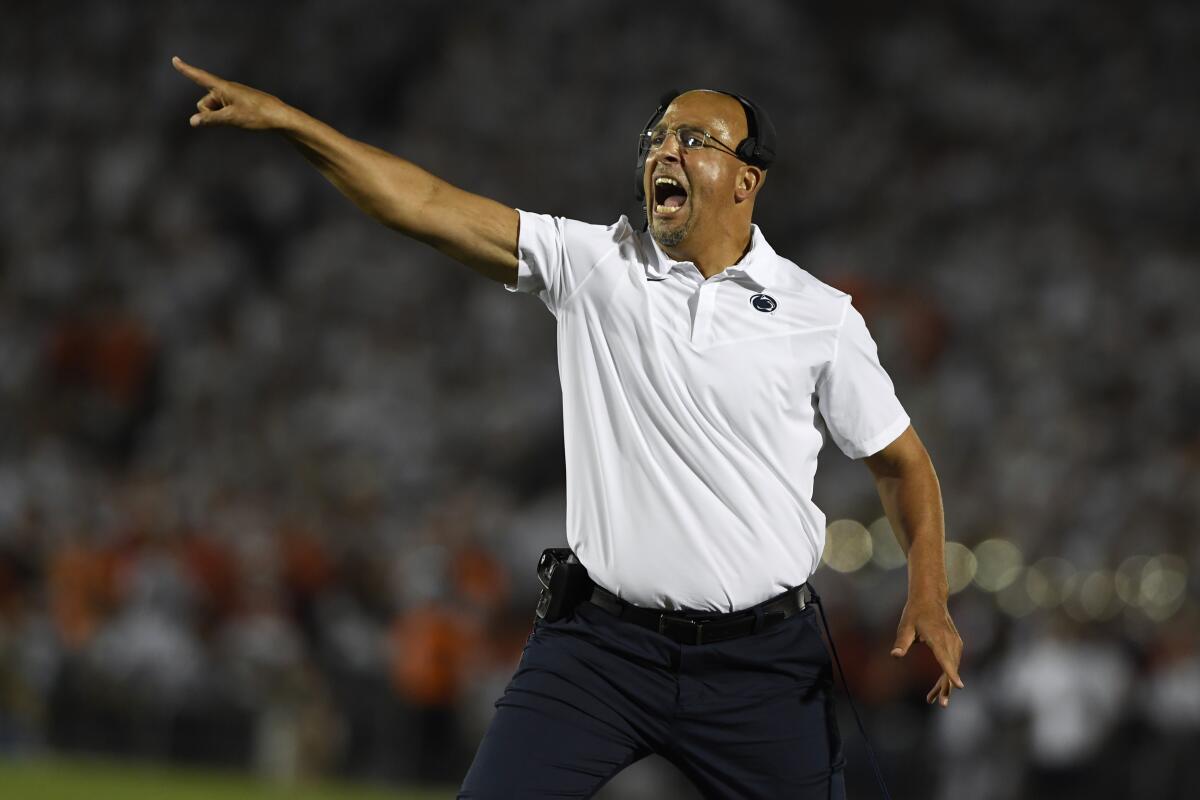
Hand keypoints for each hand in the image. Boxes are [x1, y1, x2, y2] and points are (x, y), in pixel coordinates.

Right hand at [172, 56, 289, 130]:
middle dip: (209, 113)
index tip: (174, 59)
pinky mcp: (238, 103)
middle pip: (204, 103)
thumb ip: (210, 119)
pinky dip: (226, 117)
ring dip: (219, 117)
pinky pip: (223, 111)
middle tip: (230, 118)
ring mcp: (232, 96)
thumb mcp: (231, 118)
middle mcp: (226, 89)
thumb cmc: (257, 115)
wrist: (280, 117)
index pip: (200, 77)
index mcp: (224, 88)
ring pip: (214, 109)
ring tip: (240, 118)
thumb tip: (192, 121)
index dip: (186, 69)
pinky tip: (242, 119)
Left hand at [890, 597, 963, 707]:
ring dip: (945, 684)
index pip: (945, 659)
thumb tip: (894, 655)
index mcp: (937, 638)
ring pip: (953, 667)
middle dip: (946, 687)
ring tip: (931, 698)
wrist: (931, 598)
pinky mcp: (956, 643)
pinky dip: (948, 674)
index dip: (951, 674)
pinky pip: (953, 662)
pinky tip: (939, 685)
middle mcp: (950, 641)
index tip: (959, 686)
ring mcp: (955, 642)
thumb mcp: (905, 626)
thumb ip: (902, 642)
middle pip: (951, 668)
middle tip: (939, 704)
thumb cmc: (915, 612)